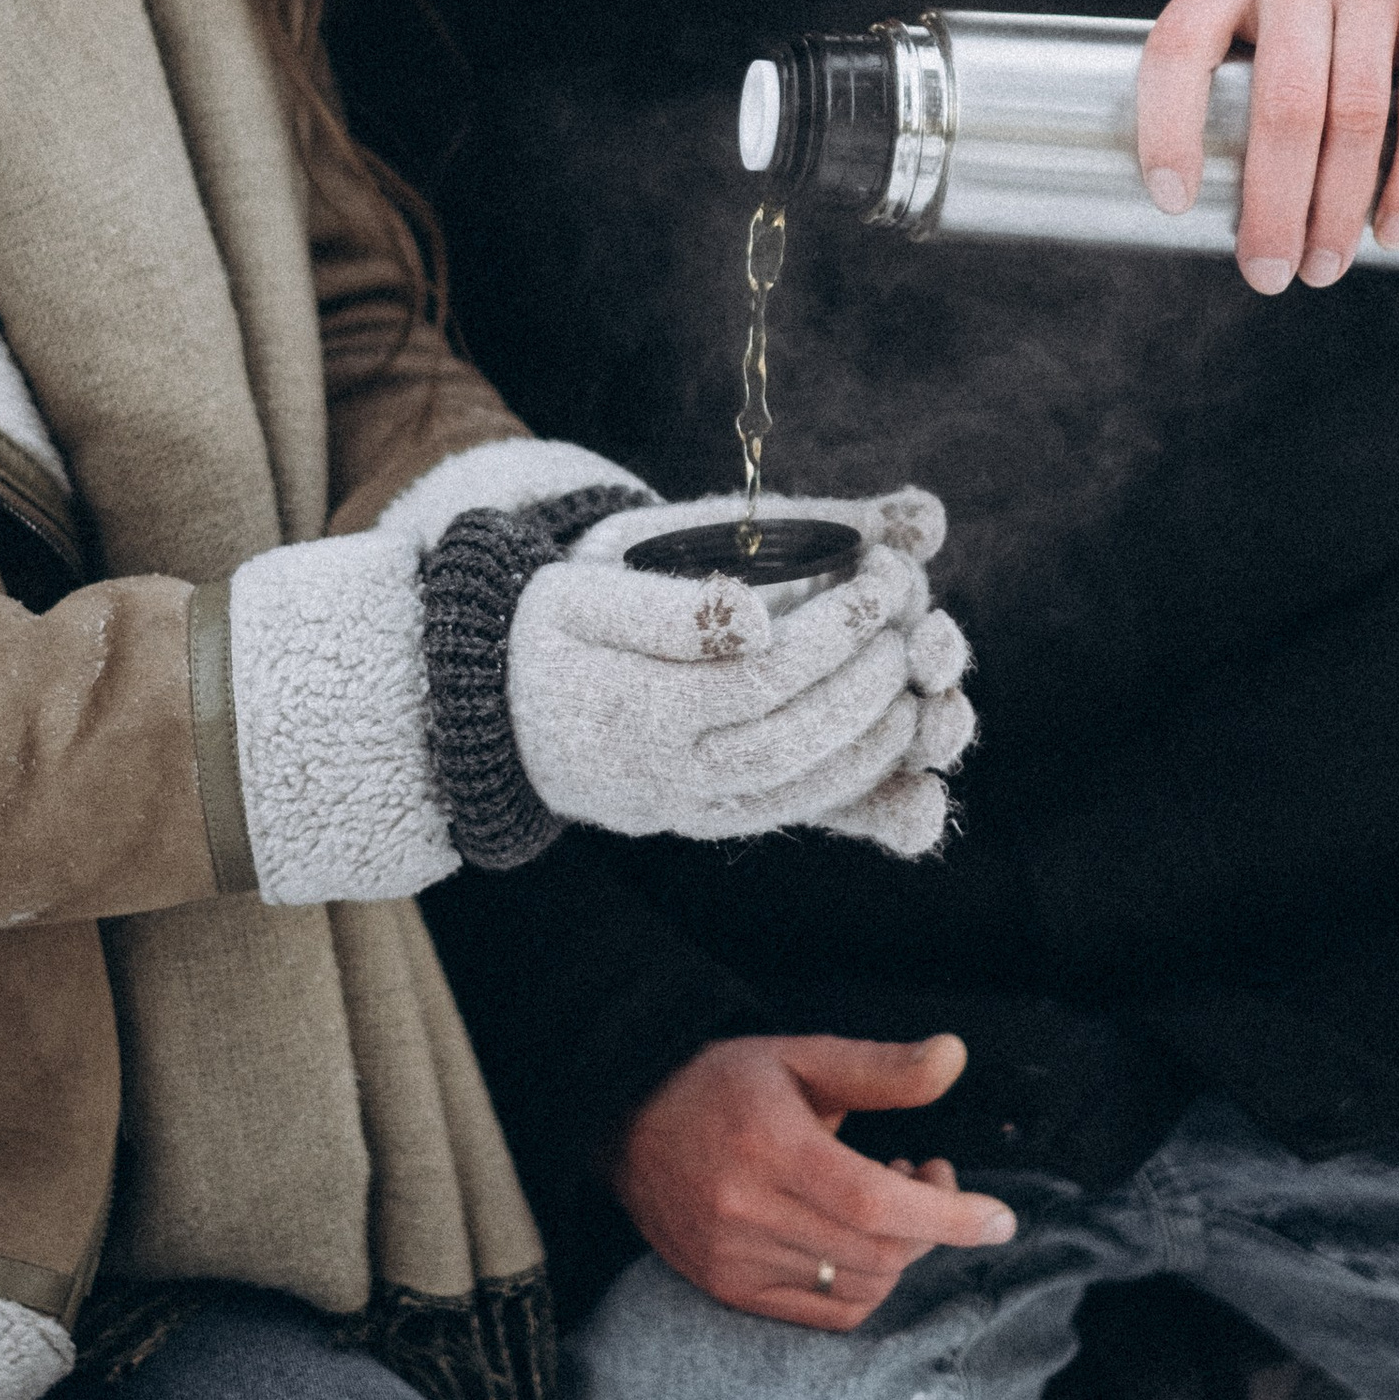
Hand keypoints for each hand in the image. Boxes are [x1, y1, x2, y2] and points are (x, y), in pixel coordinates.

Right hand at [511, 494, 972, 854]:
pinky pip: (775, 813)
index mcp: (637, 707)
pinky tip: (874, 742)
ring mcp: (678, 806)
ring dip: (864, 744)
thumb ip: (667, 608)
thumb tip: (758, 617)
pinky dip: (836, 784)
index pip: (762, 676)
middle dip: (862, 685)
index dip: (835, 631)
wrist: (487, 714)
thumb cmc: (542, 632)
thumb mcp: (580, 592)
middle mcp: (662, 772)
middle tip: (910, 632)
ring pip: (792, 789)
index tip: (882, 580)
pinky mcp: (691, 820)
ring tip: (910, 688)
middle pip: (789, 738)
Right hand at [611, 1033, 1015, 1326]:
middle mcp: (745, 1209)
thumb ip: (880, 1067)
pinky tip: (861, 1241)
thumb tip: (955, 1058)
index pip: (874, 1200)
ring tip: (887, 1197)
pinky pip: (826, 1312)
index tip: (1000, 1219)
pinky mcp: (727, 1289)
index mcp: (768, 1143)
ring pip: (859, 1284)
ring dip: (900, 1250)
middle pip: (875, 1249)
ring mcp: (733, 1258)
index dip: (946, 1215)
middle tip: (928, 1173)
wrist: (627, 1122)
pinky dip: (867, 1285)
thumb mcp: (800, 1056)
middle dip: (930, 1223)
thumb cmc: (723, 1082)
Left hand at [1135, 0, 1398, 292]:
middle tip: (1267, 274)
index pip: (1176, 47)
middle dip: (1271, 208)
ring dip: (1340, 209)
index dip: (1161, 127)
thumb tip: (1207, 165)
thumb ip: (1234, 33)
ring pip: (1355, 117)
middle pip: (1280, 110)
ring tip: (1327, 266)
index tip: (1168, 202)